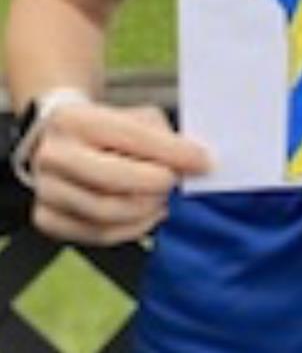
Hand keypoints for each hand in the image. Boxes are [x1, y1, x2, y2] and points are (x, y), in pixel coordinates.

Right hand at [29, 100, 210, 245]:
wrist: (62, 143)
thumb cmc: (108, 130)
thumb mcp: (135, 117)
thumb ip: (163, 137)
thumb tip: (194, 164)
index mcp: (74, 119)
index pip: (130, 137)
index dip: (172, 152)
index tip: (204, 162)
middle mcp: (53, 155)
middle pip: (114, 180)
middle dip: (157, 184)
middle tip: (176, 183)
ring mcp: (46, 190)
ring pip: (108, 213)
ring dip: (147, 209)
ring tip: (163, 198)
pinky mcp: (47, 219)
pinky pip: (99, 235)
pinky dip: (132, 228)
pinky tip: (147, 215)